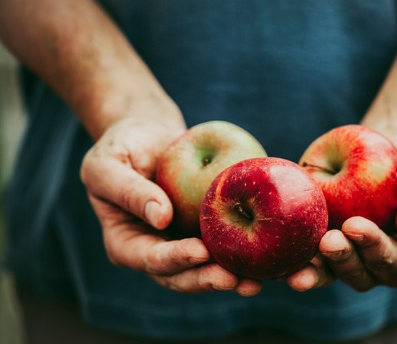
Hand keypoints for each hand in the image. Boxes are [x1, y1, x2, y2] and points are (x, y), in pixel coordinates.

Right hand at [80, 116, 261, 295]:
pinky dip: (243, 254)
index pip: (150, 258)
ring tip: (255, 283)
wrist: (148, 137)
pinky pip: (223, 245)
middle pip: (181, 275)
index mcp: (126, 243)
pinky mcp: (205, 231)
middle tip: (234, 280)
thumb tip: (161, 217)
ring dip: (230, 278)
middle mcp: (156, 250)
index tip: (199, 252)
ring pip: (206, 268)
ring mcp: (181, 243)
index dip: (174, 259)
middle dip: (207, 279)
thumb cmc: (121, 147)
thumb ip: (128, 191)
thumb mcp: (107, 164)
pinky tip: (266, 258)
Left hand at [286, 131, 396, 291]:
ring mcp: (341, 248)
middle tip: (328, 240)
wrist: (390, 147)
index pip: (391, 263)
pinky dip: (290, 254)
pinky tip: (277, 249)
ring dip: (313, 270)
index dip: (374, 249)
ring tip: (298, 264)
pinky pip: (303, 249)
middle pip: (357, 275)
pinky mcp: (316, 232)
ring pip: (326, 271)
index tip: (357, 226)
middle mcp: (370, 258)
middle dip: (342, 261)